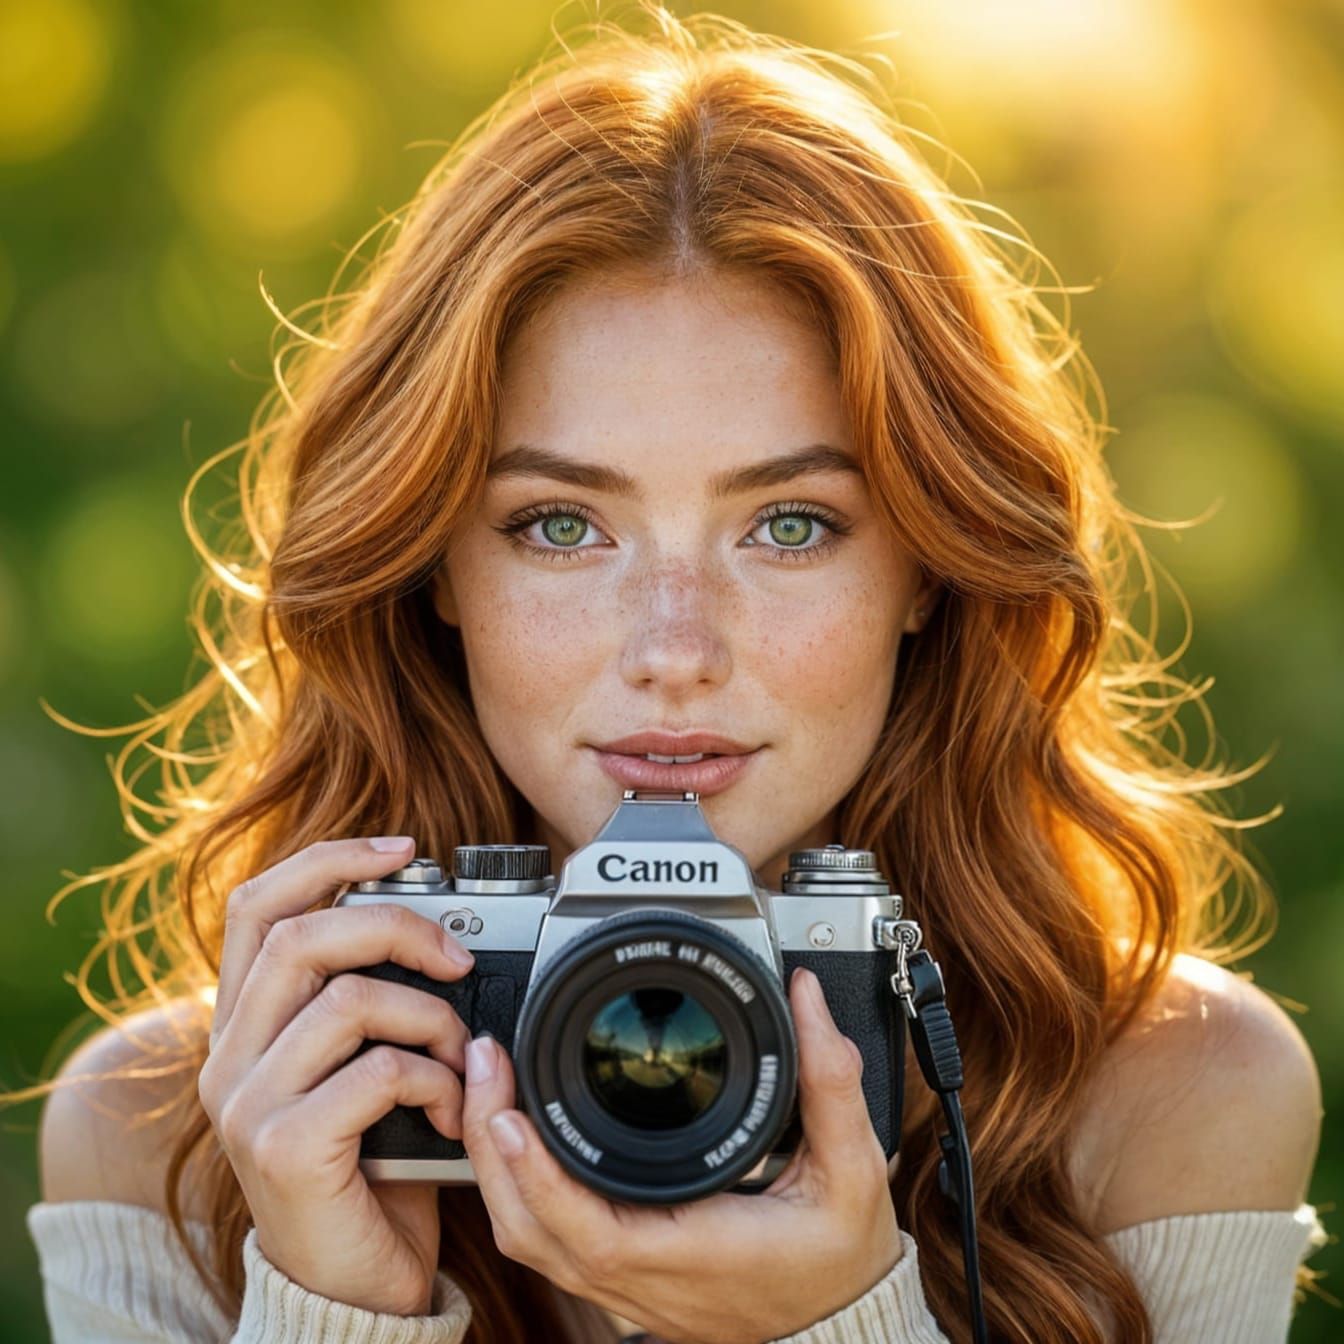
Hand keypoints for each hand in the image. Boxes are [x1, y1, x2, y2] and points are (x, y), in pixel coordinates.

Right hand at [198, 836, 475, 1315]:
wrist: (353, 1284)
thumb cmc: (371, 1165)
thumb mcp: (363, 1066)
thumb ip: (372, 1001)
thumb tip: (442, 929)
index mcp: (244, 1024)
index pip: (258, 906)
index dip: (328, 858)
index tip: (403, 846)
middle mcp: (229, 1058)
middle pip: (301, 936)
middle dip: (397, 925)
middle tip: (458, 957)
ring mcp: (247, 1104)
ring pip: (346, 998)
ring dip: (430, 1016)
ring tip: (460, 1055)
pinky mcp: (284, 1148)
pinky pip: (374, 1071)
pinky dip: (432, 1077)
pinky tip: (450, 1108)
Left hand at [461, 965, 903, 1343]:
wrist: (842, 1320)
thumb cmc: (843, 1254)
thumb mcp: (853, 1168)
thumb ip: (831, 1079)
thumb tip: (805, 996)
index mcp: (697, 1253)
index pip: (592, 1231)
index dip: (539, 1175)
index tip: (511, 1110)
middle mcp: (647, 1280)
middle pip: (532, 1234)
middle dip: (491, 1149)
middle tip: (487, 1062)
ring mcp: (628, 1289)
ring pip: (530, 1241)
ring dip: (497, 1167)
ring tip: (492, 1086)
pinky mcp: (623, 1283)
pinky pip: (547, 1242)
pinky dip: (519, 1187)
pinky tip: (517, 1135)